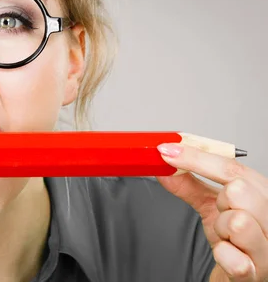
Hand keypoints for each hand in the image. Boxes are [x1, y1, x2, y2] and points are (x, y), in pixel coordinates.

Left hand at [156, 143, 267, 281]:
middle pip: (239, 190)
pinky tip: (227, 254)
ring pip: (238, 222)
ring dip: (221, 229)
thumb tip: (164, 167)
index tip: (168, 152)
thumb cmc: (233, 239)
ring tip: (226, 235)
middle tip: (221, 212)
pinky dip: (223, 254)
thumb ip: (189, 185)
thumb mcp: (211, 206)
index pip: (233, 168)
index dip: (197, 158)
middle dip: (220, 201)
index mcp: (263, 194)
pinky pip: (233, 258)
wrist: (241, 274)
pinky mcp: (257, 272)